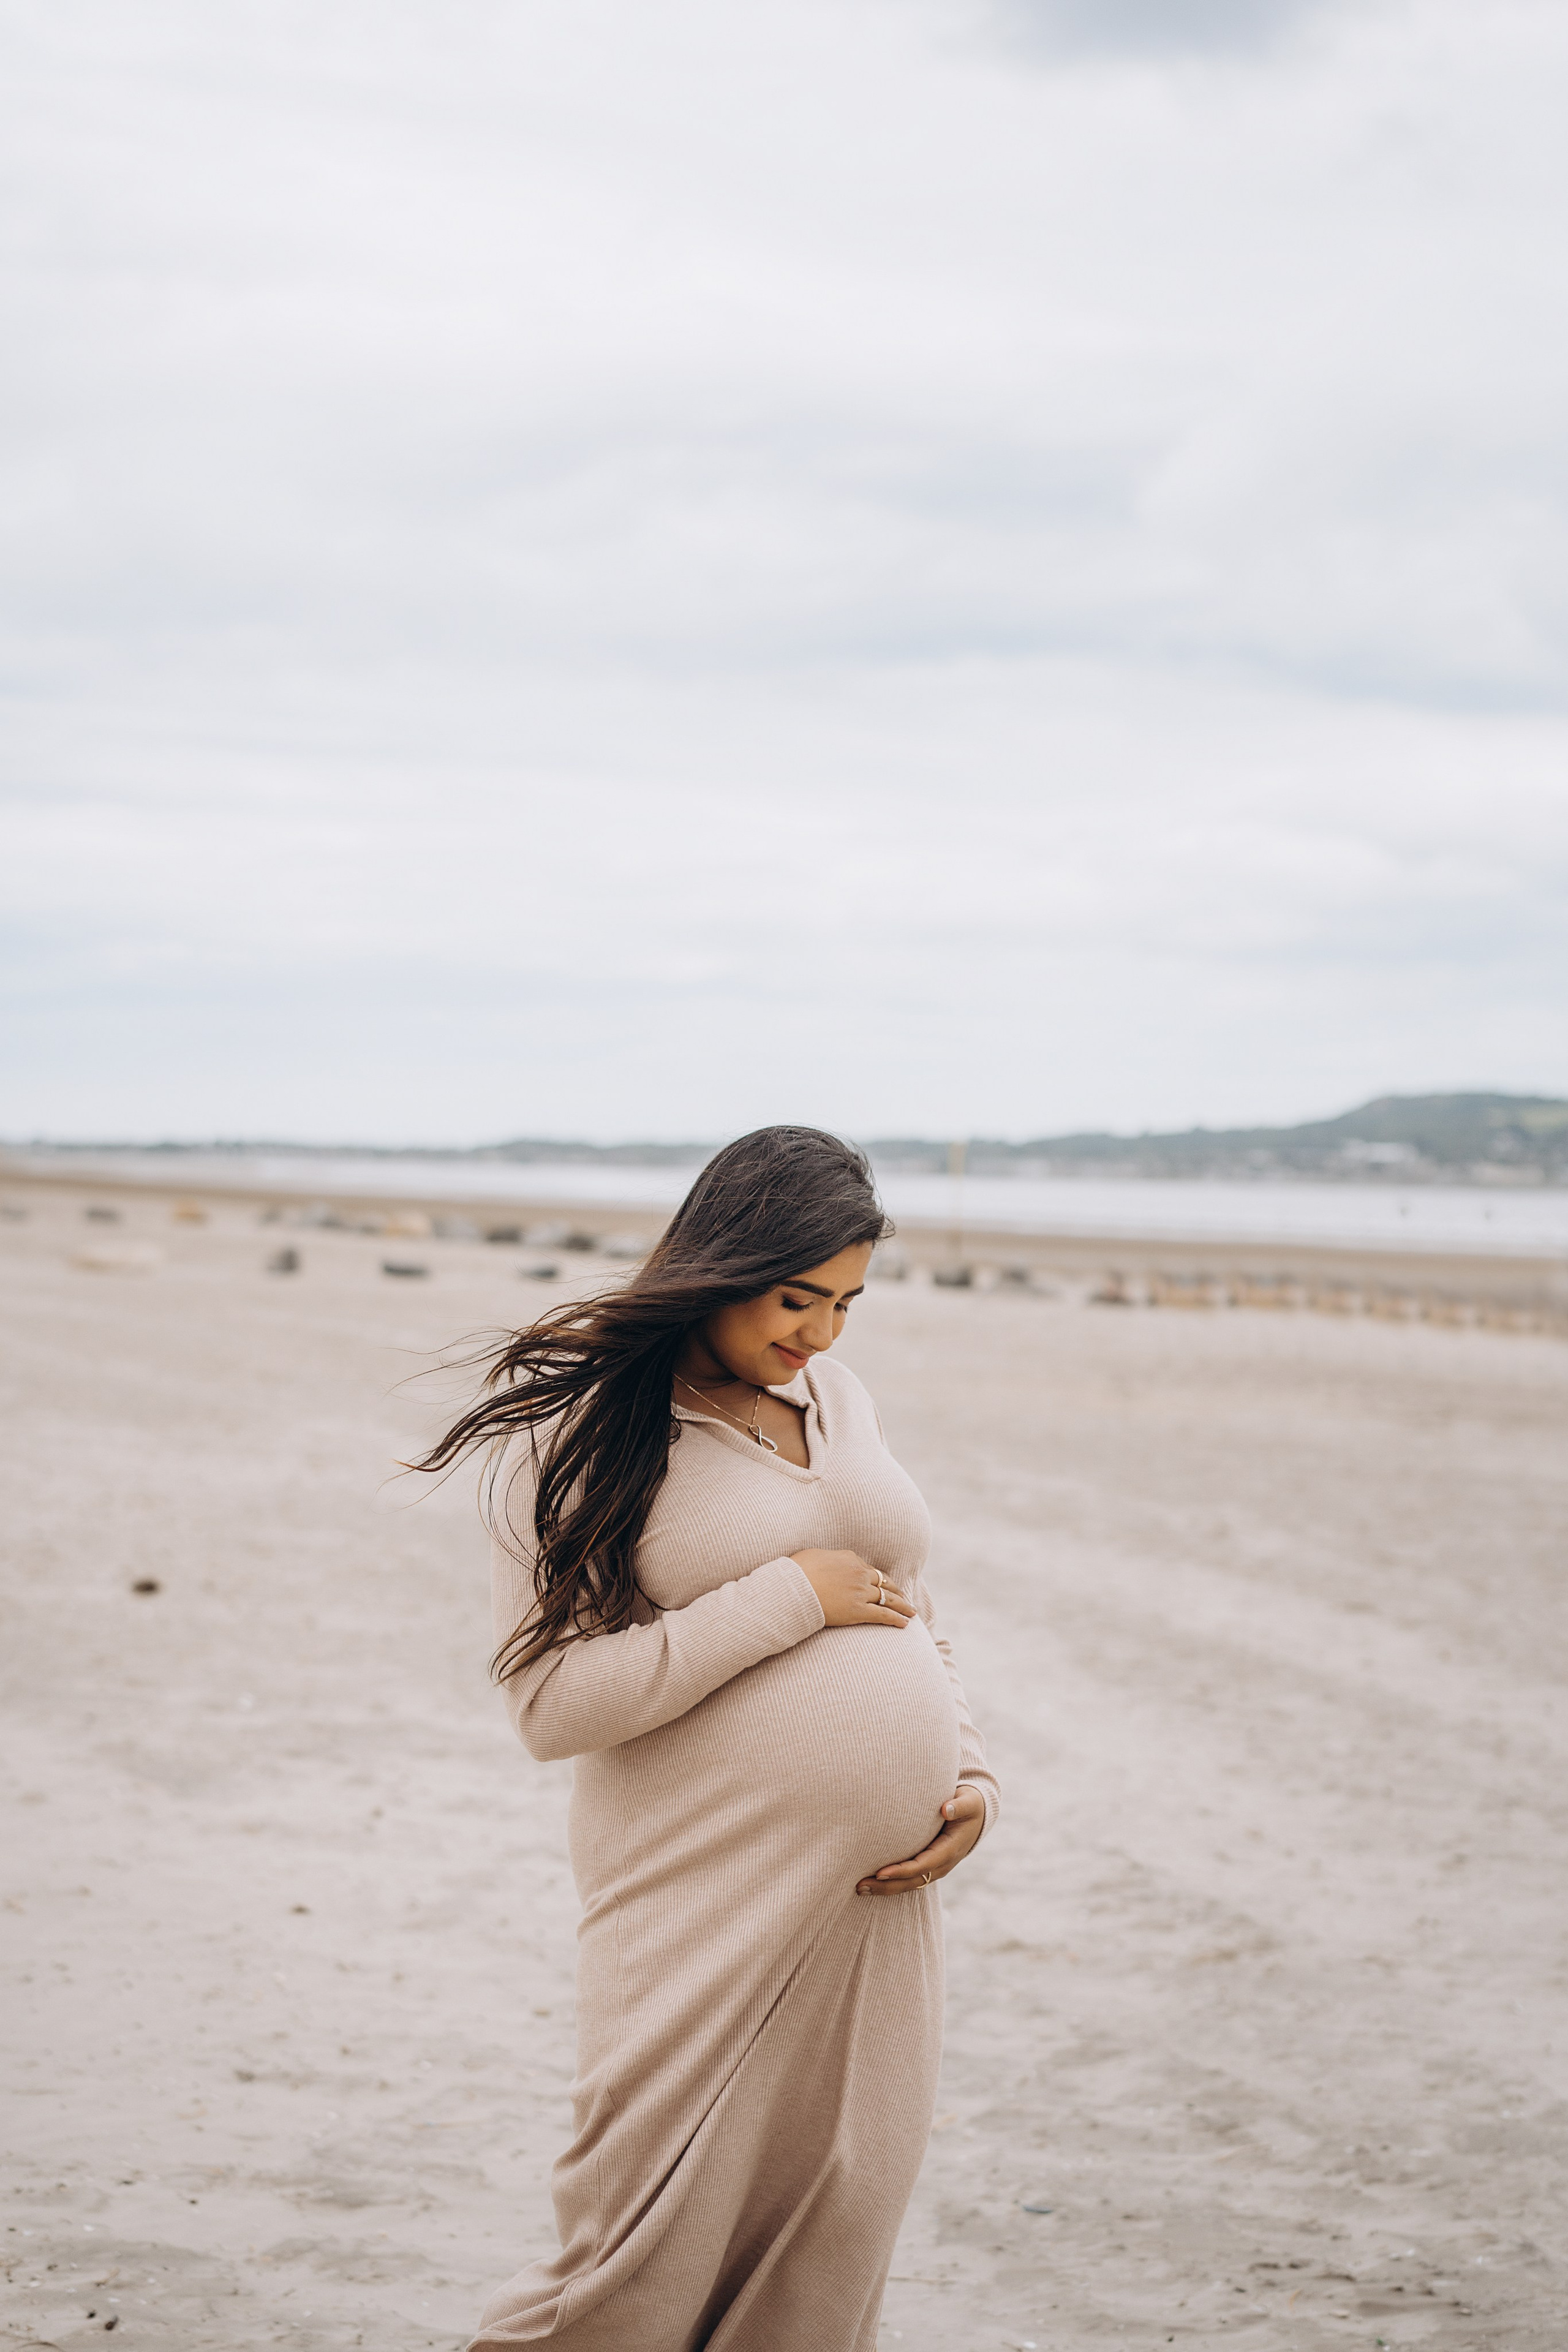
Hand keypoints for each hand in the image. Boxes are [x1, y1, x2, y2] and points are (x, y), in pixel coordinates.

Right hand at [790, 1548, 914, 1629]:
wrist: (794, 1587)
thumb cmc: (797, 1572)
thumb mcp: (813, 1556)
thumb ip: (826, 1560)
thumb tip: (825, 1562)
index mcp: (849, 1558)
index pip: (869, 1569)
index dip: (878, 1578)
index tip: (883, 1584)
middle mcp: (859, 1573)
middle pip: (884, 1582)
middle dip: (895, 1590)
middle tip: (903, 1597)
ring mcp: (861, 1592)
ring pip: (888, 1598)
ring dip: (902, 1605)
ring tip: (911, 1611)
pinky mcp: (858, 1610)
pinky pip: (883, 1615)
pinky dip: (896, 1619)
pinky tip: (904, 1623)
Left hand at [856, 1784, 986, 1896]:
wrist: (977, 1817)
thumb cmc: (970, 1805)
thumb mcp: (969, 1802)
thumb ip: (959, 1805)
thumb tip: (945, 1809)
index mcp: (950, 1850)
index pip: (923, 1865)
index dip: (902, 1870)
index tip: (880, 1872)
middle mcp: (942, 1864)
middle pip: (912, 1881)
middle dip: (887, 1885)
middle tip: (860, 1886)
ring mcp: (935, 1867)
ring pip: (909, 1884)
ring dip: (885, 1888)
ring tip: (859, 1888)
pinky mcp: (928, 1866)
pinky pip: (909, 1878)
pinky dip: (891, 1882)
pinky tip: (872, 1882)